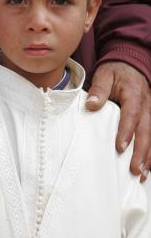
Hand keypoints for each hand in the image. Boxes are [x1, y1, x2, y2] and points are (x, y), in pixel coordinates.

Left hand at [85, 62, 150, 180]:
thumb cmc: (115, 71)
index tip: (120, 147)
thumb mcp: (104, 74)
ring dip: (148, 155)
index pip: (132, 115)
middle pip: (146, 130)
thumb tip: (91, 104)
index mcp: (134, 94)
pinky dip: (150, 151)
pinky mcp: (150, 116)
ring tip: (142, 174)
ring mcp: (150, 111)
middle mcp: (146, 104)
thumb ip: (99, 89)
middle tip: (135, 169)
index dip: (126, 132)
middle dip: (141, 151)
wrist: (130, 63)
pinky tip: (147, 166)